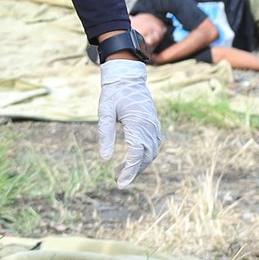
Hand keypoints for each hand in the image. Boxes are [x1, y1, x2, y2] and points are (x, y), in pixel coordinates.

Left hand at [96, 59, 161, 186]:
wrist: (127, 76)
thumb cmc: (113, 93)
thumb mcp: (105, 111)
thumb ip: (105, 134)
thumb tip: (104, 159)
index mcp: (138, 123)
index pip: (136, 155)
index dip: (129, 171)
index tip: (120, 183)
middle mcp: (150, 127)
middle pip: (146, 157)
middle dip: (134, 171)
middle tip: (118, 179)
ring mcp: (154, 126)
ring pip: (151, 153)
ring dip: (139, 165)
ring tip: (123, 171)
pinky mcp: (154, 124)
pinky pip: (153, 145)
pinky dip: (145, 155)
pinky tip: (133, 159)